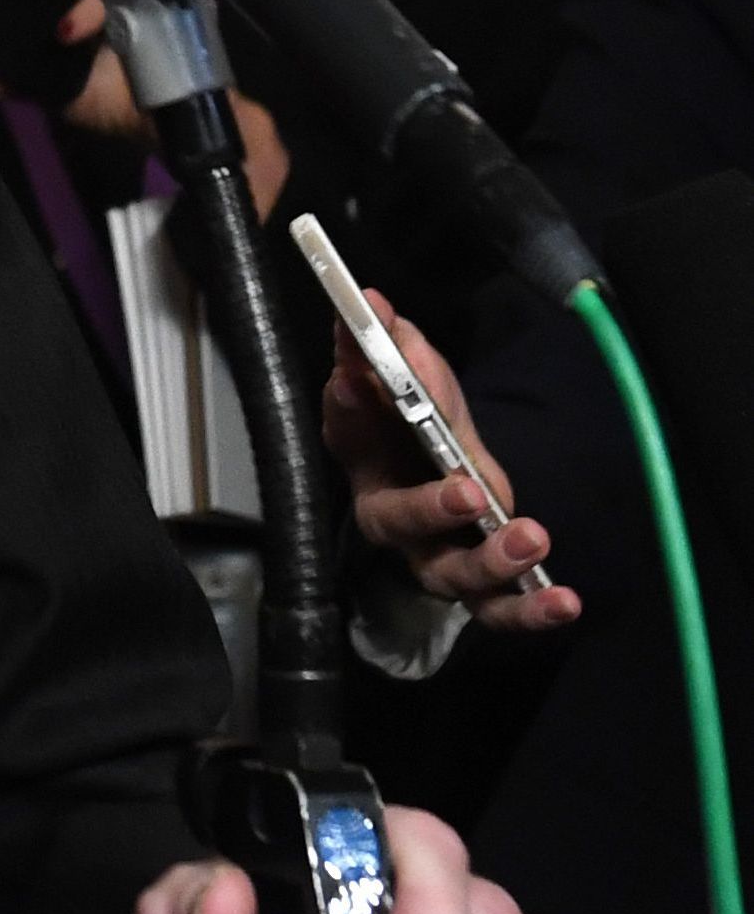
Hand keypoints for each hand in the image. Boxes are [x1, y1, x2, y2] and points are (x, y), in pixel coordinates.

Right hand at [325, 293, 580, 634]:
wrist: (443, 474)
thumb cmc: (414, 426)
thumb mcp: (410, 378)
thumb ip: (390, 346)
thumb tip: (372, 302)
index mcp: (364, 458)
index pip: (349, 430)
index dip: (349, 409)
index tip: (354, 382)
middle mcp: (393, 518)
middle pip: (398, 524)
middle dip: (429, 508)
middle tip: (468, 491)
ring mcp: (436, 558)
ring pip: (452, 575)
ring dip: (490, 562)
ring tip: (532, 537)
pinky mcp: (482, 587)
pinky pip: (498, 611)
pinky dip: (529, 610)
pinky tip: (565, 601)